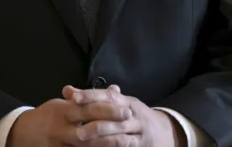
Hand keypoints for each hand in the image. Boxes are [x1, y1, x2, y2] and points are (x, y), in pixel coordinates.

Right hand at [5, 90, 130, 146]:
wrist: (22, 135)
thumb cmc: (47, 117)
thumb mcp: (63, 103)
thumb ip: (87, 99)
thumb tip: (114, 90)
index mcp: (62, 112)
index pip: (87, 108)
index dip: (107, 109)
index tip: (126, 108)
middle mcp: (61, 129)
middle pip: (88, 129)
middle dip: (110, 128)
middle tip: (129, 124)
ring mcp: (59, 145)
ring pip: (86, 146)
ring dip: (108, 145)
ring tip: (128, 142)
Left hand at [61, 85, 183, 146]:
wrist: (164, 132)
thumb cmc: (133, 115)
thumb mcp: (119, 103)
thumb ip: (95, 98)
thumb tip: (67, 90)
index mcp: (126, 101)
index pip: (108, 96)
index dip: (91, 95)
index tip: (73, 97)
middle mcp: (133, 115)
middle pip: (113, 117)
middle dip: (95, 123)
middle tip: (77, 129)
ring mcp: (139, 132)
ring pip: (119, 136)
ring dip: (101, 140)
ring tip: (84, 141)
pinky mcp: (140, 146)